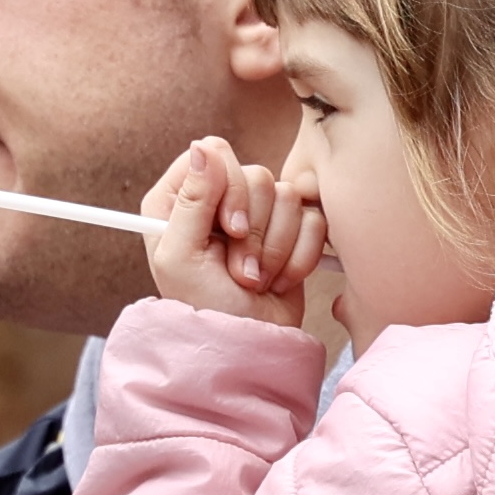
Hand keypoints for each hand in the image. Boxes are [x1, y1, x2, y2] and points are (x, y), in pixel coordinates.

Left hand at [142, 140, 327, 326]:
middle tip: (240, 270)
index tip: (229, 228)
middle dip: (254, 230)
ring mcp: (258, 215)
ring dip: (274, 248)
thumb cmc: (206, 309)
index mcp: (180, 199)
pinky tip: (279, 280)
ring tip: (256, 279)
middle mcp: (219, 201)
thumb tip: (203, 147)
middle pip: (256, 175)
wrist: (249, 347)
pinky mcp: (292, 231)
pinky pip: (313, 220)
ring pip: (287, 197)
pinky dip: (299, 256)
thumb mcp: (181, 258)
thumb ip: (190, 201)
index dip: (229, 185)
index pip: (215, 152)